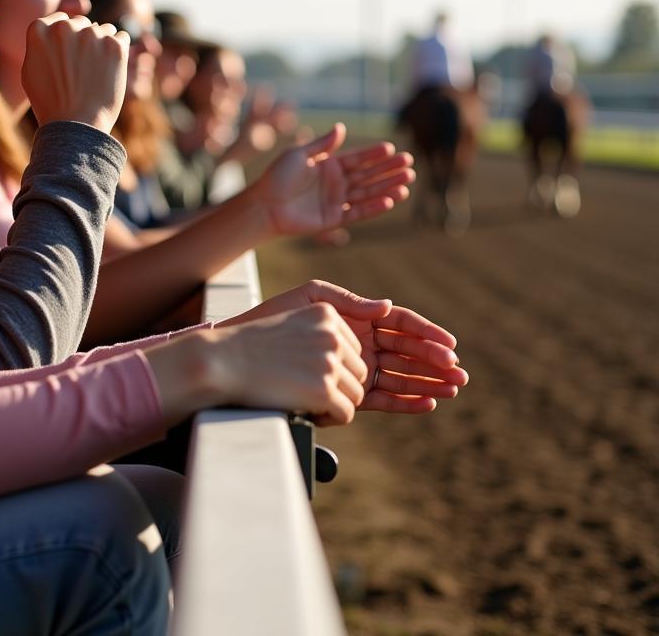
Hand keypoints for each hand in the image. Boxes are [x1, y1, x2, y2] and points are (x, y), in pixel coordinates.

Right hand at [22, 12, 128, 132]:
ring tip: (95, 74)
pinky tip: (110, 71)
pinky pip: (121, 38)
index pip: (59, 20)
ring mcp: (91, 34)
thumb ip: (39, 44)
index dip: (65, 40)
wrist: (76, 126)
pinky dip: (118, 51)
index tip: (68, 58)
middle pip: (81, 23)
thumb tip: (52, 27)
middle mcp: (64, 27)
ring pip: (102, 30)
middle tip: (81, 71)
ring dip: (101, 45)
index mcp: (39, 29)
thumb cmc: (50, 103)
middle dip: (83, 41)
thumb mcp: (30, 71)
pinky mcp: (115, 45)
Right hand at [212, 302, 368, 424]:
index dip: (333, 366)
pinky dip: (328, 418)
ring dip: (333, 404)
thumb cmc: (257, 340)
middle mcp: (333, 335)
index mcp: (327, 313)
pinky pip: (346, 413)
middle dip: (336, 387)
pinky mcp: (323, 390)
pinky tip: (304, 408)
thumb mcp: (297, 309)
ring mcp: (329, 362)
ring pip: (356, 395)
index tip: (306, 369)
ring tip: (300, 396)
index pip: (354, 350)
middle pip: (359, 373)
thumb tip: (386, 306)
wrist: (222, 361)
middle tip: (301, 385)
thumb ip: (344, 305)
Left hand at [220, 279, 467, 415]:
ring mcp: (358, 368)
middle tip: (459, 372)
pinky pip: (383, 398)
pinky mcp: (348, 391)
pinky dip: (406, 401)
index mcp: (357, 318)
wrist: (244, 352)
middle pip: (407, 352)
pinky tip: (427, 402)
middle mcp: (362, 343)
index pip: (400, 324)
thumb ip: (348, 302)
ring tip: (452, 389)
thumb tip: (386, 306)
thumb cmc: (275, 317)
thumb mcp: (311, 299)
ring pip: (401, 376)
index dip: (426, 333)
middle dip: (434, 361)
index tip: (448, 343)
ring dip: (428, 382)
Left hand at [251, 123, 414, 237]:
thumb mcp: (298, 155)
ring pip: (367, 193)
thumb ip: (322, 145)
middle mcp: (336, 183)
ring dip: (387, 187)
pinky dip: (374, 207)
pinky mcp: (334, 219)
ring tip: (407, 181)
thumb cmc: (277, 177)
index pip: (357, 159)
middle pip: (367, 176)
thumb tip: (341, 128)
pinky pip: (358, 212)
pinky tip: (391, 200)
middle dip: (388, 170)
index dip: (374, 155)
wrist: (264, 205)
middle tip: (409, 164)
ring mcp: (336, 201)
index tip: (392, 149)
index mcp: (328, 165)